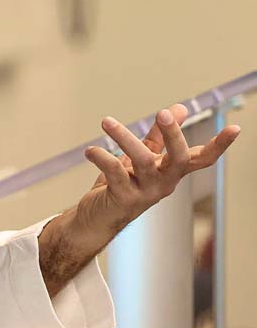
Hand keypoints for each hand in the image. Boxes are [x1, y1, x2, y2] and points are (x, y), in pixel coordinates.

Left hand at [81, 103, 239, 233]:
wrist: (96, 218)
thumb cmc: (122, 185)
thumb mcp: (142, 158)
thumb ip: (158, 136)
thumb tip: (178, 108)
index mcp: (172, 172)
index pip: (203, 158)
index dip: (220, 145)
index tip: (236, 128)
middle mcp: (164, 182)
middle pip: (179, 158)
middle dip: (173, 135)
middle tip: (162, 113)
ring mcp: (146, 192)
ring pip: (143, 161)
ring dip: (125, 138)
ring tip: (107, 121)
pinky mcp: (123, 198)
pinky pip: (115, 172)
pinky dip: (102, 157)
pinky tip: (90, 151)